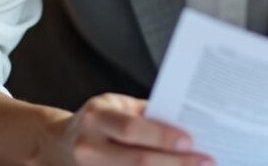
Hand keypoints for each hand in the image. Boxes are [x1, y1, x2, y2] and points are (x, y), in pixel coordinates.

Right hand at [59, 93, 213, 165]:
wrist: (61, 144)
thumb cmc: (101, 121)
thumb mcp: (119, 107)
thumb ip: (148, 116)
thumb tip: (189, 126)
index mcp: (96, 117)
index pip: (130, 129)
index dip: (161, 137)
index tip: (191, 141)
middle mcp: (88, 147)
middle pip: (136, 161)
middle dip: (176, 163)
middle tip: (206, 161)